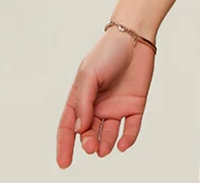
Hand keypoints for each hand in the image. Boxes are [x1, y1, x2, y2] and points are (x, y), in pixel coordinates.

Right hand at [55, 27, 156, 166]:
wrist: (135, 37)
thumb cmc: (108, 51)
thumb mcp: (89, 74)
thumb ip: (84, 102)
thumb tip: (80, 129)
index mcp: (81, 97)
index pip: (69, 126)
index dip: (64, 145)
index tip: (64, 163)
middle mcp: (98, 105)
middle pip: (89, 133)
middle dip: (88, 143)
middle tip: (91, 148)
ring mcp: (117, 106)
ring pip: (108, 134)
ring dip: (105, 144)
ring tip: (103, 149)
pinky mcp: (135, 105)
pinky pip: (131, 127)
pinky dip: (127, 138)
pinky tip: (123, 144)